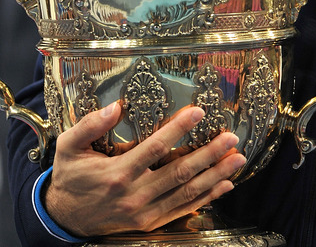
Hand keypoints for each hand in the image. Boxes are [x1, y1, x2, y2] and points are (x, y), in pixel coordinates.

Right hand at [44, 102, 245, 237]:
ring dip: (215, 176)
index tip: (198, 112)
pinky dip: (206, 198)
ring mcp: (144, 212)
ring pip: (187, 192)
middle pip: (179, 172)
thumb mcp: (68, 147)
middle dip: (209, 154)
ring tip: (236, 160)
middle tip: (230, 139)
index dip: (178, 129)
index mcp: (117, 173)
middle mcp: (134, 194)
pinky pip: (183, 210)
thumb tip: (115, 106)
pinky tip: (223, 185)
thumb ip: (90, 125)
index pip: (155, 148)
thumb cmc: (70, 177)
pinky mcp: (149, 223)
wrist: (64, 218)